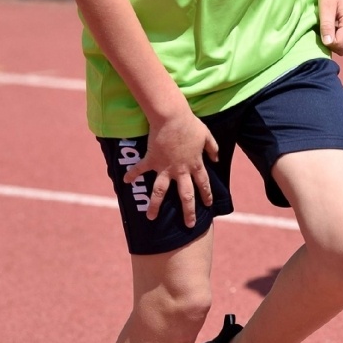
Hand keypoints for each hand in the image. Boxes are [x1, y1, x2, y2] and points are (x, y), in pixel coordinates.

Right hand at [123, 108, 218, 226]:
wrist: (172, 117)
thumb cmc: (190, 124)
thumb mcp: (206, 135)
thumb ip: (212, 148)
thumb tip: (216, 159)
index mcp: (195, 164)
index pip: (203, 184)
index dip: (207, 195)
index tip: (208, 205)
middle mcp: (181, 170)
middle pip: (186, 195)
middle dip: (188, 212)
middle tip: (189, 224)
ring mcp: (165, 167)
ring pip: (160, 191)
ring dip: (155, 205)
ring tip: (151, 217)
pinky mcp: (152, 160)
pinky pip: (140, 169)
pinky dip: (132, 174)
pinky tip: (125, 181)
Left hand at [318, 0, 342, 55]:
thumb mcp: (325, 8)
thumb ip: (327, 26)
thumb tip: (328, 43)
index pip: (340, 45)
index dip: (328, 43)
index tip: (321, 32)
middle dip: (332, 45)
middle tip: (323, 31)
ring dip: (335, 42)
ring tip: (327, 29)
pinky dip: (339, 39)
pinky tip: (331, 28)